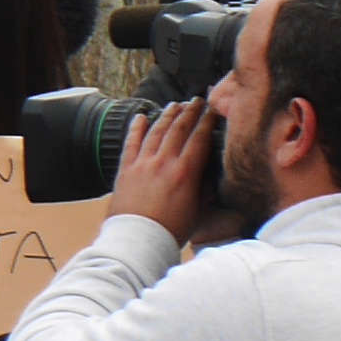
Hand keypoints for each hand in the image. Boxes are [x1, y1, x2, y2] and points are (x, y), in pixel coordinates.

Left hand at [112, 96, 214, 244]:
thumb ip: (203, 189)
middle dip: (190, 111)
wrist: (138, 240)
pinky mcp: (126, 169)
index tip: (214, 110)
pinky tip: (141, 117)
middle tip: (197, 101)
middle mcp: (164, 163)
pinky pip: (131, 142)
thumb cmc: (169, 230)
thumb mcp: (197, 210)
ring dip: (167, 115)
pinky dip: (136, 128)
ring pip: (156, 131)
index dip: (208, 121)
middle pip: (179, 128)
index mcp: (185, 172)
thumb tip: (210, 176)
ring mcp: (143, 164)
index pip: (200, 138)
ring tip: (175, 105)